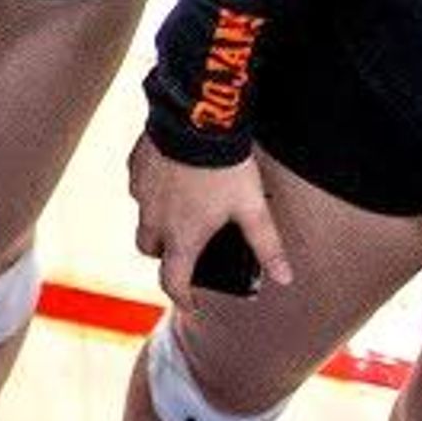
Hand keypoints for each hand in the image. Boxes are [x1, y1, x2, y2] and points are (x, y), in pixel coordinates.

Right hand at [128, 133, 286, 300]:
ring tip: (182, 204)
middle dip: (164, 254)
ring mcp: (141, 192)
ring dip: (158, 218)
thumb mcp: (252, 207)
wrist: (196, 116)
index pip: (172, 281)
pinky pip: (140, 185)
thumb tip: (285, 278)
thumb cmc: (226, 166)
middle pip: (150, 250)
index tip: (191, 304)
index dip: (182, 298)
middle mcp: (154, 219)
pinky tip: (173, 173)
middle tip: (186, 247)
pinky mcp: (136, 166)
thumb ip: (266, 245)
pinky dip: (153, 188)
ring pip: (143, 215)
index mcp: (182, 236)